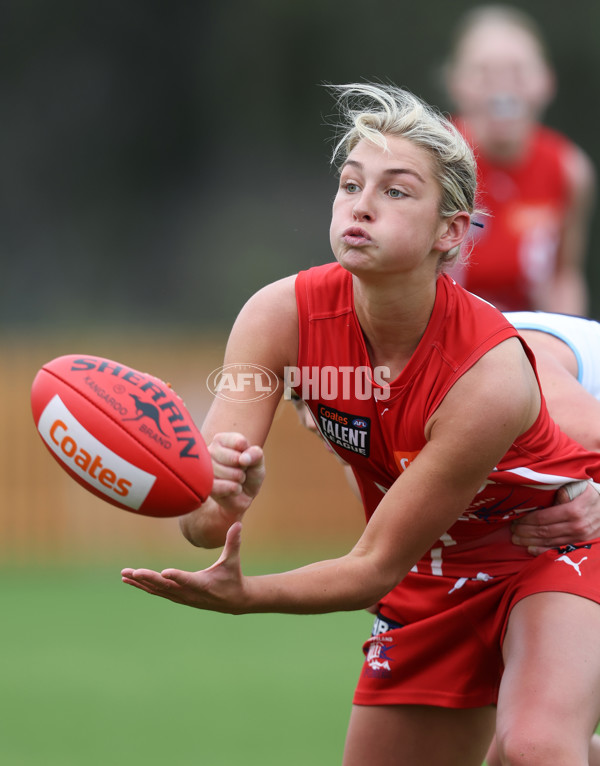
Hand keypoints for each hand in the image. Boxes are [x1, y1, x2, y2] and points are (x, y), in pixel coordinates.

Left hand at [121, 522, 246, 613]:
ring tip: (125, 574)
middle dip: (149, 578)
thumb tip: (238, 523)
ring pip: (158, 590)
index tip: (164, 572)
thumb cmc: (233, 576)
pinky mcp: (177, 597)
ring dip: (141, 582)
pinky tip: (132, 580)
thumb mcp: (233, 560)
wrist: (233, 600)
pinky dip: (144, 585)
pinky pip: (157, 591)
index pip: (188, 580)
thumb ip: (233, 542)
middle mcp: (190, 592)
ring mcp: (182, 596)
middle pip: (166, 586)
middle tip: (133, 571)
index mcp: (203, 584)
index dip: (177, 577)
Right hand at [209, 432, 264, 516]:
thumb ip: (255, 454)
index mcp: (221, 439)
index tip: (245, 459)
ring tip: (236, 480)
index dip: (248, 454)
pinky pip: (221, 487)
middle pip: (234, 458)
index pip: (240, 442)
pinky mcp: (204, 485)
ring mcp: (204, 468)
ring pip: (228, 473)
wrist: (244, 495)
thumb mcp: (258, 461)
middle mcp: (209, 451)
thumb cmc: (250, 473)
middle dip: (243, 468)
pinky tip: (233, 489)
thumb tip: (243, 459)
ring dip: (239, 480)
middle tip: (240, 471)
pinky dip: (233, 489)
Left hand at [511, 483, 599, 554]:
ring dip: (530, 541)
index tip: (515, 519)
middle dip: (525, 531)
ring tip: (516, 539)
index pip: (544, 518)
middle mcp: (578, 526)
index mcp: (575, 510)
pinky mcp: (582, 545)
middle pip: (544, 531)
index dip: (527, 520)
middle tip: (512, 530)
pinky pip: (559, 549)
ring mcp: (581, 538)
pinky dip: (543, 550)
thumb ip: (563, 492)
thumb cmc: (590, 495)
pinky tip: (530, 549)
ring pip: (549, 542)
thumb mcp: (579, 488)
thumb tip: (547, 496)